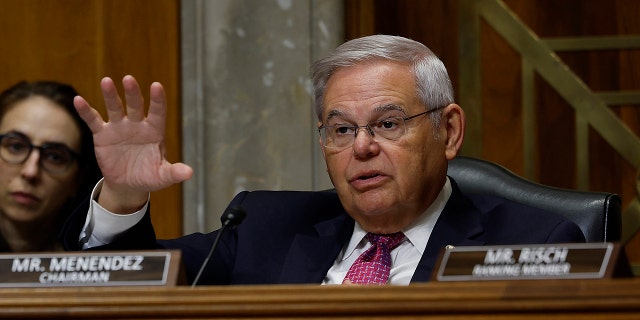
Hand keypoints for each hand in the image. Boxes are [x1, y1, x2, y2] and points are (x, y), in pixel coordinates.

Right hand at [74, 75, 192, 212]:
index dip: (158, 100)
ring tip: (106, 81)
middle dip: (133, 93)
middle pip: (135, 105)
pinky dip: (86, 111)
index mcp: (154, 131)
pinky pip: (94, 120)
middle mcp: (137, 125)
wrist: (128, 184)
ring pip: (115, 108)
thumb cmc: (148, 176)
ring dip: (111, 95)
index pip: (158, 112)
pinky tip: (78, 100)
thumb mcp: (162, 176)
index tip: (157, 86)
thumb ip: (174, 172)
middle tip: (129, 79)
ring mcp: (119, 127)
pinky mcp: (103, 135)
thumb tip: (189, 173)